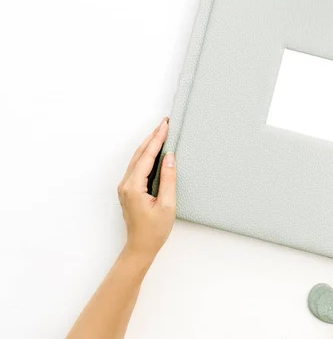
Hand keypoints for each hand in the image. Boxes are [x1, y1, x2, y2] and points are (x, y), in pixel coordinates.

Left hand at [117, 118, 175, 263]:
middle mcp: (126, 184)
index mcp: (133, 187)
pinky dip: (146, 154)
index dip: (157, 139)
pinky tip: (154, 149)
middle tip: (165, 123)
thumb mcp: (167, 205)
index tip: (166, 125)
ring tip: (161, 131)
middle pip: (139, 154)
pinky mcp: (128, 189)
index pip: (147, 156)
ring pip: (137, 159)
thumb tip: (169, 156)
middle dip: (152, 137)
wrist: (139, 248)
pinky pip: (137, 166)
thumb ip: (168, 179)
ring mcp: (125, 186)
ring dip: (149, 144)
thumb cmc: (155, 230)